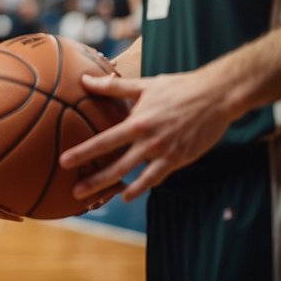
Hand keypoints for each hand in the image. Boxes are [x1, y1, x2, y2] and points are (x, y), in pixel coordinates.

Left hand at [59, 69, 233, 202]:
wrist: (216, 97)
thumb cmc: (179, 88)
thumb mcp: (144, 85)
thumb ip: (113, 87)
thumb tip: (84, 79)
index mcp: (138, 122)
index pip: (104, 141)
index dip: (84, 152)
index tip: (64, 162)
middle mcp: (149, 141)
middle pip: (116, 166)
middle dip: (94, 181)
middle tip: (74, 191)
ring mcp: (164, 153)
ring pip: (134, 177)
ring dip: (112, 189)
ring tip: (94, 200)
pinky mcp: (179, 160)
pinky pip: (155, 179)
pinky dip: (140, 188)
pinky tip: (127, 196)